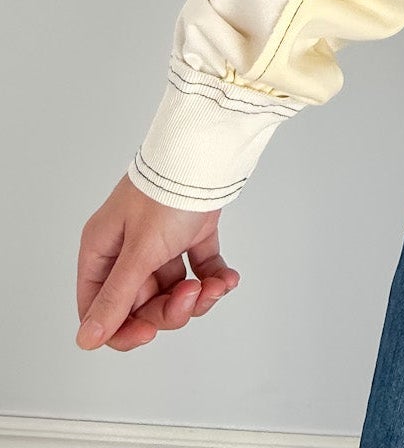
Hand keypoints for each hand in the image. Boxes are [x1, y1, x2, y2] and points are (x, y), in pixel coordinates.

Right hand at [76, 174, 239, 351]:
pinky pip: (199, 269)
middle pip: (141, 305)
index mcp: (102, 251)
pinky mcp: (189, 234)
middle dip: (171, 309)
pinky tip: (227, 278)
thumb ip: (116, 298)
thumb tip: (87, 339)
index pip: (100, 308)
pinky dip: (214, 278)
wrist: (207, 152)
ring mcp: (159, 242)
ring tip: (216, 284)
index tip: (149, 332)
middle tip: (192, 295)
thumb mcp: (139, 252)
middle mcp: (127, 249)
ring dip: (197, 296)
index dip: (122, 329)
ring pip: (173, 291)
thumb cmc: (165, 194)